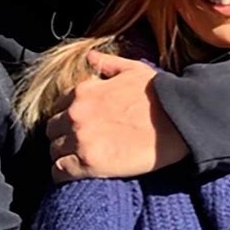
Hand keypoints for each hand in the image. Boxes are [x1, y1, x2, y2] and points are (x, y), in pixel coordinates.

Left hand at [46, 52, 188, 182]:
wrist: (176, 120)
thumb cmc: (158, 94)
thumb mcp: (132, 69)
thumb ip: (107, 63)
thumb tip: (90, 57)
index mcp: (83, 91)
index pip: (59, 107)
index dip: (69, 116)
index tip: (81, 124)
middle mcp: (76, 113)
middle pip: (52, 130)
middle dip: (64, 135)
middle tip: (81, 143)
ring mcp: (80, 139)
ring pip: (54, 151)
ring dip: (64, 154)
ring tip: (81, 159)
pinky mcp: (89, 162)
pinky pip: (59, 171)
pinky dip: (64, 173)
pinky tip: (76, 172)